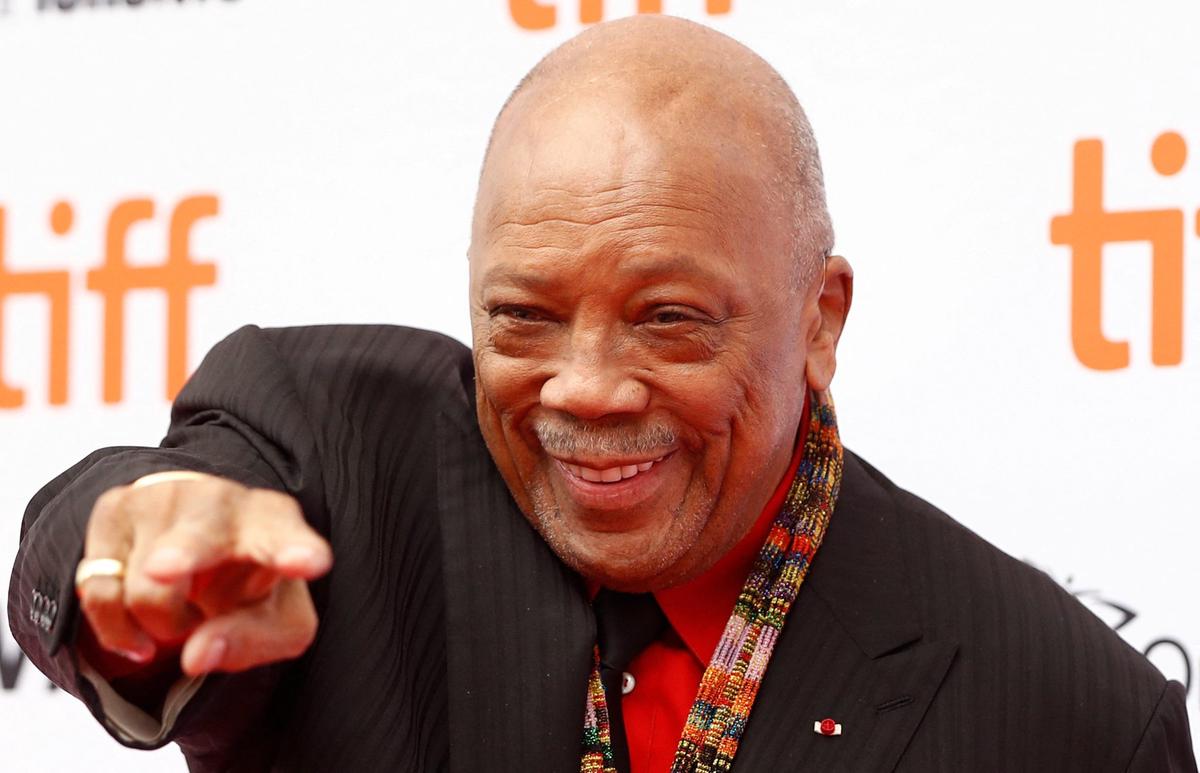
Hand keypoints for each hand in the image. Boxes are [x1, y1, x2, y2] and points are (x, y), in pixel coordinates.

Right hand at [76, 471, 332, 677]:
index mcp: (276, 523)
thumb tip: (195, 657)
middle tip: (167, 570)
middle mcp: (222, 501)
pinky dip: (116, 624)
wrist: (200, 543)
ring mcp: (164, 498)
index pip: (286, 538)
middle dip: (184, 552)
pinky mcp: (116, 507)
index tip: (311, 563)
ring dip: (159, 622)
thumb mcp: (274, 625)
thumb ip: (248, 643)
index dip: (295, 551)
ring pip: (143, 585)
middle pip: (201, 535)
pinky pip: (99, 588)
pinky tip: (139, 627)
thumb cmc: (249, 587)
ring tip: (183, 614)